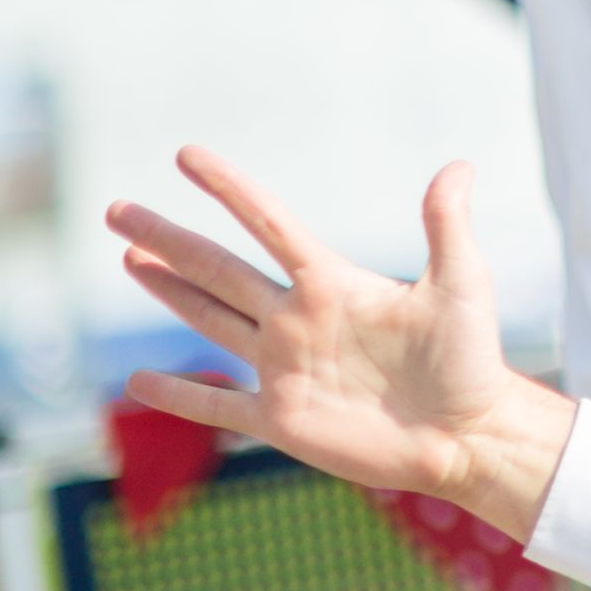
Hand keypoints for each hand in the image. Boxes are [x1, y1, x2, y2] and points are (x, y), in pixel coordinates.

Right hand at [108, 149, 576, 541]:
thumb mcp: (460, 285)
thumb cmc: (472, 359)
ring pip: (211, 321)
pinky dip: (179, 396)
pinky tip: (137, 383)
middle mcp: (298, 320)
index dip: (228, 190)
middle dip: (167, 240)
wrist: (470, 435)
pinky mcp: (283, 420)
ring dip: (168, 291)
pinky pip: (218, 406)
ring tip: (129, 258)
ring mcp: (285, 370)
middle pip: (217, 269)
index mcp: (332, 284)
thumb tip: (458, 165)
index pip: (268, 224)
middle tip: (118, 210)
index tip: (187, 155)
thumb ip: (447, 227)